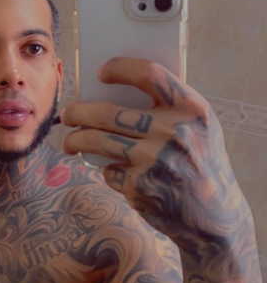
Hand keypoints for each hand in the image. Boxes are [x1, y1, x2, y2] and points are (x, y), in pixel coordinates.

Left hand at [62, 57, 244, 242]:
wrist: (213, 215)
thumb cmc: (200, 161)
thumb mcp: (199, 127)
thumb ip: (169, 107)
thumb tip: (113, 89)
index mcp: (191, 109)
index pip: (149, 74)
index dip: (120, 68)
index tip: (101, 72)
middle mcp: (172, 131)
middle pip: (107, 112)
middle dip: (78, 112)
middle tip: (67, 114)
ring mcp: (154, 160)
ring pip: (97, 141)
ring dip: (75, 141)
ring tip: (69, 142)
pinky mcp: (140, 186)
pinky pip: (109, 171)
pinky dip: (109, 171)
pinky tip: (117, 172)